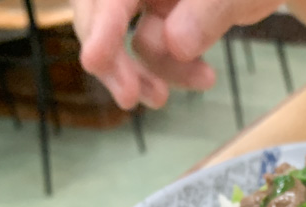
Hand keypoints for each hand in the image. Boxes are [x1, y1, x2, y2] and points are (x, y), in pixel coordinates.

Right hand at [72, 0, 283, 109]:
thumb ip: (211, 10)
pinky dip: (173, 70)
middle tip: (129, 97)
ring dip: (150, 72)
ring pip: (128, 38)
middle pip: (102, 14)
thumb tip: (176, 44)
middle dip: (112, 58)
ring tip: (166, 98)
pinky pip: (156, 50)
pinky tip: (203, 78)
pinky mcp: (168, 18)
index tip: (95, 60)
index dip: (101, 25)